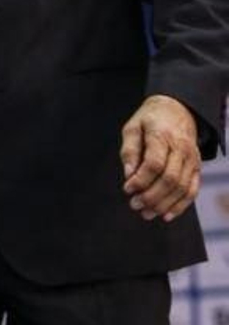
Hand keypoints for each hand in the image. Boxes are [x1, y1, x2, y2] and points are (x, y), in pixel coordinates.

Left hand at [121, 94, 201, 222]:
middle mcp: (181, 148)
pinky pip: (193, 189)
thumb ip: (129, 151)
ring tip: (146, 213)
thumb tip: (128, 175)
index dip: (141, 180)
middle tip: (134, 205)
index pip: (154, 163)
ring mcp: (192, 158)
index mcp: (162, 135)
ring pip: (182, 187)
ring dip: (164, 204)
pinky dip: (181, 205)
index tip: (127, 189)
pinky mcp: (197, 167)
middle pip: (170, 178)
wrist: (177, 109)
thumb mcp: (132, 128)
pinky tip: (166, 215)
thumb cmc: (149, 120)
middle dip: (151, 196)